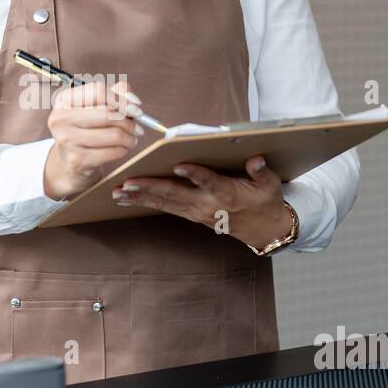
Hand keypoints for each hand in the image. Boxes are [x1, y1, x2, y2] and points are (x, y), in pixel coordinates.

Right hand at [44, 78, 143, 199]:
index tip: (136, 109)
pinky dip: (123, 150)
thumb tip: (132, 100)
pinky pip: (112, 152)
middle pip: (107, 113)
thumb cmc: (87, 129)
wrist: (70, 161)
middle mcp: (61, 118)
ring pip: (113, 134)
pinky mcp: (76, 160)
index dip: (121, 99)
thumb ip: (116, 94)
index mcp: (64, 99)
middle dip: (129, 121)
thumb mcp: (97, 106)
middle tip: (138, 128)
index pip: (98, 91)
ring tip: (131, 139)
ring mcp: (67, 140)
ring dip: (129, 138)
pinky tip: (121, 149)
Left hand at [111, 154, 293, 247]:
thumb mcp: (270, 185)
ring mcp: (196, 211)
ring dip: (139, 197)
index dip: (195, 174)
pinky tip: (125, 198)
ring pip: (164, 202)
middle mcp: (207, 204)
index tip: (179, 165)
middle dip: (149, 188)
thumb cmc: (264, 201)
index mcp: (227, 194)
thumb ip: (261, 171)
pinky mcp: (190, 214)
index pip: (209, 182)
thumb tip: (256, 158)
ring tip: (116, 192)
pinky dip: (144, 202)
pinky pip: (164, 207)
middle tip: (126, 183)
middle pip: (175, 194)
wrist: (263, 229)